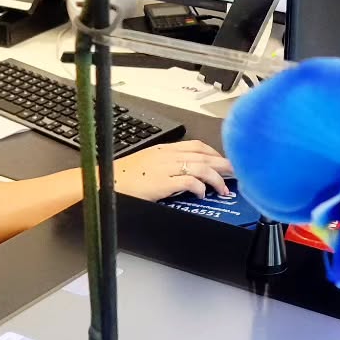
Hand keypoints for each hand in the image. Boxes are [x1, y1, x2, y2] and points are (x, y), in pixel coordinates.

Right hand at [112, 140, 232, 200]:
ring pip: (200, 167)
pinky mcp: (162, 181)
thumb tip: (183, 175)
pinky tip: (203, 194)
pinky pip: (188, 181)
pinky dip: (199, 187)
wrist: (104, 183)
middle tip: (236, 172)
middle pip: (203, 155)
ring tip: (224, 189)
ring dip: (216, 178)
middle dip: (223, 164)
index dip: (214, 153)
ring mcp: (165, 168)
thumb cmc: (121, 177)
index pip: (196, 146)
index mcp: (164, 150)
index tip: (223, 162)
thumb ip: (165, 166)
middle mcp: (167, 155)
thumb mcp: (146, 165)